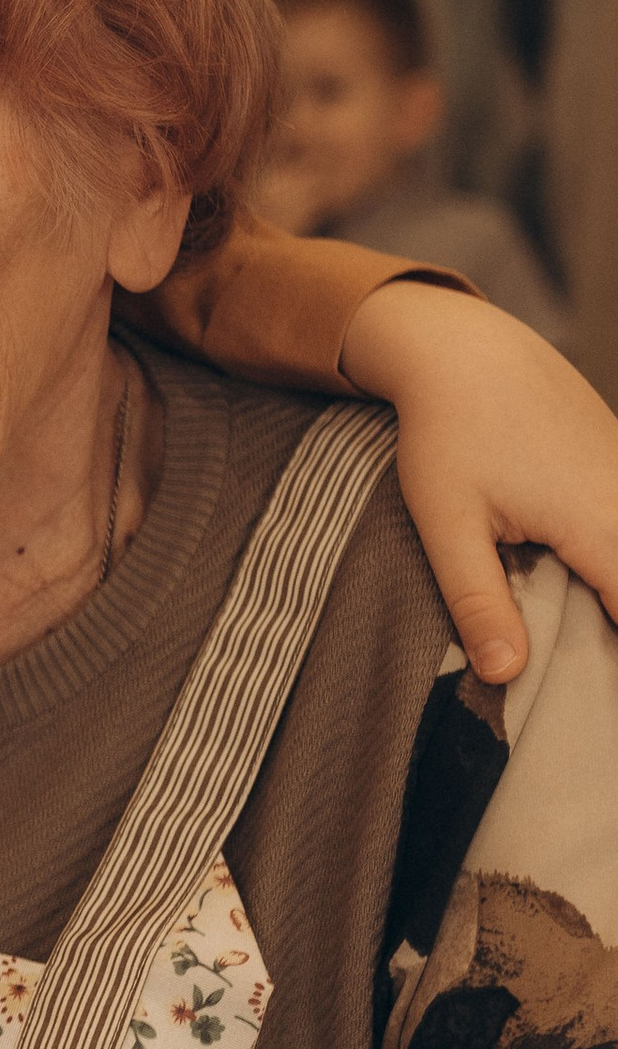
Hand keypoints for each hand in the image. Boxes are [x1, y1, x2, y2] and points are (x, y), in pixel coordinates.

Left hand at [341, 279, 617, 683]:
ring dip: (617, 592)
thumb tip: (505, 675)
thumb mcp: (448, 524)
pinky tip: (597, 589)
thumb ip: (478, 602)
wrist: (464, 347)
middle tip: (596, 684)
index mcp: (596, 523)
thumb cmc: (448, 432)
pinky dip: (616, 559)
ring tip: (596, 639)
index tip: (603, 701)